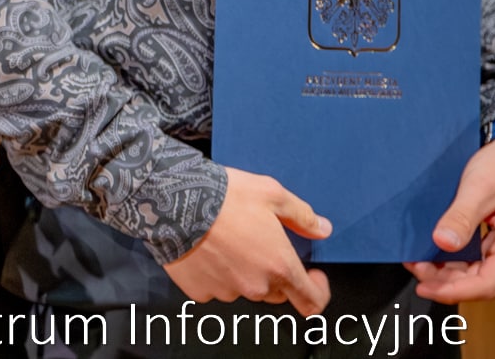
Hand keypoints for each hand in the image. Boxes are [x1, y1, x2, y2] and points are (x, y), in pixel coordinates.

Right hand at [161, 167, 331, 314]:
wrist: (172, 200)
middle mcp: (256, 285)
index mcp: (280, 266)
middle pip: (276, 292)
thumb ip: (302, 215)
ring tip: (225, 242)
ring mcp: (226, 290)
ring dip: (242, 273)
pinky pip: (214, 288)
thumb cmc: (223, 195)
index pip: (312, 301)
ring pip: (244, 289)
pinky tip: (206, 250)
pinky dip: (214, 274)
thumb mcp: (271, 193)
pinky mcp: (199, 290)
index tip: (312, 276)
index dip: (318, 292)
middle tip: (258, 245)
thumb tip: (322, 229)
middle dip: (274, 274)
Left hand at [408, 137, 494, 302]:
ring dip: (446, 270)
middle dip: (445, 281)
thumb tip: (443, 242)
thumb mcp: (479, 188)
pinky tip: (432, 250)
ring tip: (417, 259)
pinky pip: (474, 256)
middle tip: (414, 269)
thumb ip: (462, 217)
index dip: (454, 290)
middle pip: (478, 280)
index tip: (425, 287)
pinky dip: (452, 257)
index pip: (486, 282)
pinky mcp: (493, 237)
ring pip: (474, 270)